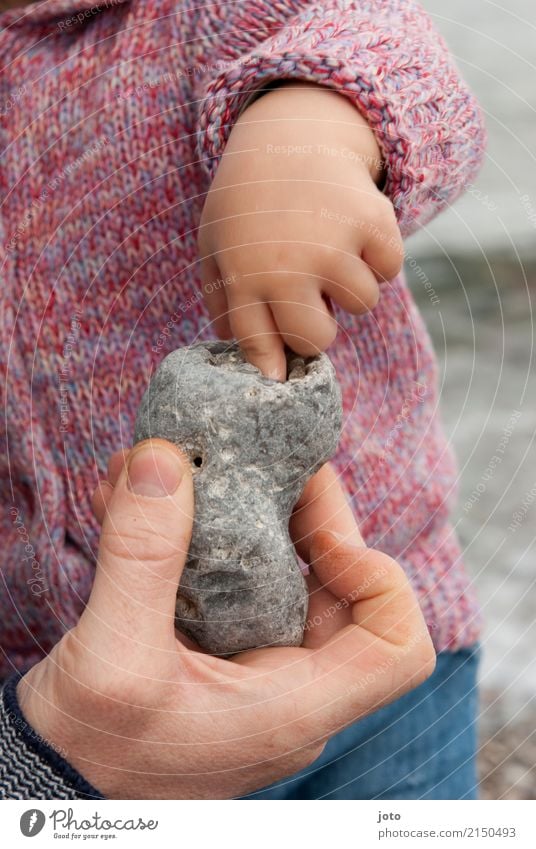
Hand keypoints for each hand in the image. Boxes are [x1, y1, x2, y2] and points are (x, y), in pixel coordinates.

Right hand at [18, 440, 434, 798]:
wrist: (49, 791)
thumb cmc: (88, 755)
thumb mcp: (112, 655)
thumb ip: (142, 554)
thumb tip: (166, 459)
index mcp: (292, 707)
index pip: (398, 646)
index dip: (380, 577)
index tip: (318, 533)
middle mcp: (287, 692)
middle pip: (342, 593)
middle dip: (303, 519)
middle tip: (262, 468)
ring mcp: (254, 677)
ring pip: (284, 581)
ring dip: (243, 519)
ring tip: (183, 476)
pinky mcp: (218, 660)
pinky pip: (233, 588)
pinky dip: (201, 541)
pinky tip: (147, 507)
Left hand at [198, 81, 403, 378]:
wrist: (288, 134)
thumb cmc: (249, 206)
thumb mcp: (217, 248)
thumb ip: (225, 305)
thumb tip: (257, 365)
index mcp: (242, 276)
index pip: (259, 346)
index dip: (273, 366)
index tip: (280, 376)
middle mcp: (285, 266)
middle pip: (317, 340)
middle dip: (317, 327)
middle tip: (311, 296)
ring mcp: (331, 243)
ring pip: (361, 304)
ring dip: (350, 283)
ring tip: (329, 249)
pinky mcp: (371, 221)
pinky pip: (390, 269)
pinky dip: (379, 255)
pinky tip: (354, 231)